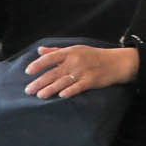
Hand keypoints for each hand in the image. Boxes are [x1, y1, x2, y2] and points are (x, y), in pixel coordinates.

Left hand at [22, 43, 137, 99]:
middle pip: (53, 73)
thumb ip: (56, 51)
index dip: (38, 64)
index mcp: (69, 52)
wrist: (117, 62)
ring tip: (39, 95)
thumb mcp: (75, 49)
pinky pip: (78, 87)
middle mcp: (74, 61)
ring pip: (63, 81)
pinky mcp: (92, 81)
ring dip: (50, 89)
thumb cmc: (94, 55)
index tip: (28, 72)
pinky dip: (70, 91)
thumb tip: (39, 50)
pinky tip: (61, 95)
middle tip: (28, 90)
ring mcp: (83, 71)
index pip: (49, 58)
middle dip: (39, 82)